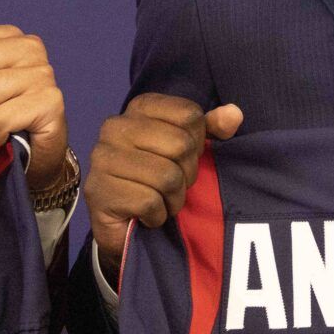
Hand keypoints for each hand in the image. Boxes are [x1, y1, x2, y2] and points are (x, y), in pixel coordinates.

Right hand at [88, 94, 243, 283]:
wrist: (124, 225)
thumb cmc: (158, 180)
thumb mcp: (187, 151)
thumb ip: (210, 130)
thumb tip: (234, 114)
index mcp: (139, 109)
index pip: (189, 114)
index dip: (198, 142)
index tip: (183, 158)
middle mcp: (115, 126)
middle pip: (180, 144)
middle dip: (187, 174)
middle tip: (173, 186)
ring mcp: (102, 158)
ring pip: (167, 176)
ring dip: (174, 199)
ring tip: (162, 201)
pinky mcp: (99, 191)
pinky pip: (149, 202)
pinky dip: (157, 215)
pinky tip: (147, 215)